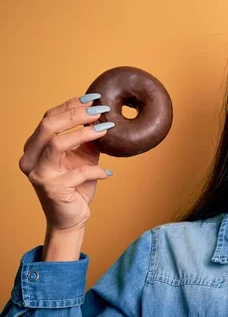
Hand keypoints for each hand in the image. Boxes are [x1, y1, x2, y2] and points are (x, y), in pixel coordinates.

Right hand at [18, 94, 114, 232]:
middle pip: (48, 126)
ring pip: (57, 144)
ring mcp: (38, 174)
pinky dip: (95, 171)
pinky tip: (107, 173)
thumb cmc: (76, 186)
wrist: (71, 217)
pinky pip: (77, 173)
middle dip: (75, 115)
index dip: (70, 106)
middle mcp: (30, 158)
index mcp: (35, 147)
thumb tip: (102, 117)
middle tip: (100, 110)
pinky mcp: (51, 189)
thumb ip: (88, 139)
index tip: (94, 98)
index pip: (48, 118)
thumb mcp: (84, 157)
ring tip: (105, 130)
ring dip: (84, 134)